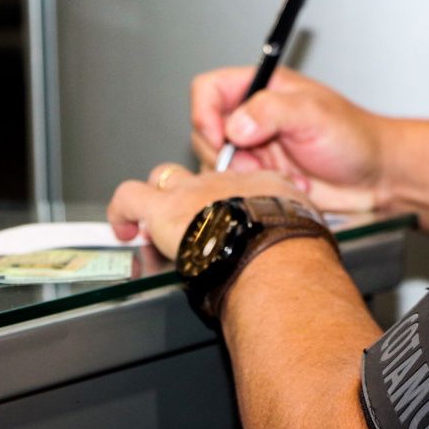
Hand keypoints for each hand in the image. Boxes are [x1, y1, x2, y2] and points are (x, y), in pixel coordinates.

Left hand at [107, 163, 311, 258]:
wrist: (274, 251)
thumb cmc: (294, 248)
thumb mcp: (308, 230)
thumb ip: (298, 231)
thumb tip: (306, 254)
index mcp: (263, 185)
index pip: (242, 181)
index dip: (230, 197)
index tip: (229, 213)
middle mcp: (226, 181)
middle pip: (200, 174)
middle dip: (191, 192)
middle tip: (191, 218)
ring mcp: (193, 192)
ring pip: (164, 178)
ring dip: (157, 199)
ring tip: (152, 222)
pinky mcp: (164, 209)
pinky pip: (129, 197)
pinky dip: (121, 210)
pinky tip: (122, 227)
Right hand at [191, 67, 387, 211]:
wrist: (376, 177)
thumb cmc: (356, 137)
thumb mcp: (314, 115)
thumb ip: (271, 112)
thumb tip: (235, 126)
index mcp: (263, 88)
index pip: (209, 90)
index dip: (206, 115)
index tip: (223, 140)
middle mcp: (254, 117)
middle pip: (207, 132)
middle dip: (230, 155)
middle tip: (260, 164)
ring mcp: (257, 148)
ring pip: (219, 164)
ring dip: (247, 176)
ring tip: (282, 175)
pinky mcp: (263, 177)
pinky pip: (239, 187)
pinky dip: (260, 191)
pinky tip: (290, 186)